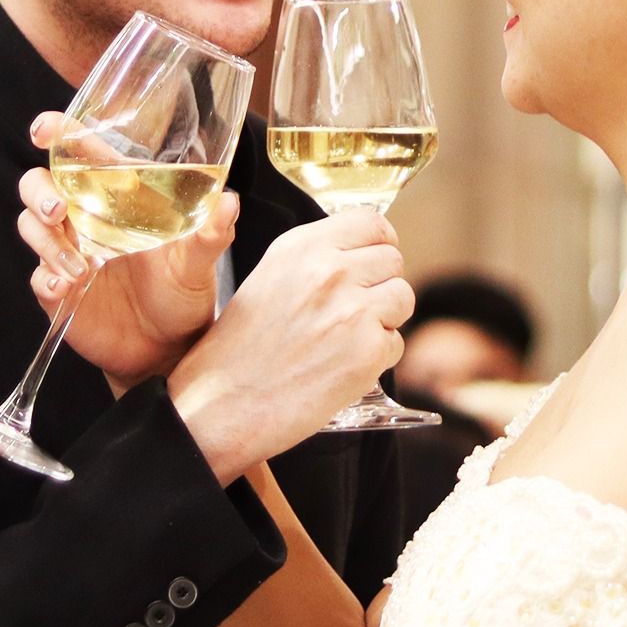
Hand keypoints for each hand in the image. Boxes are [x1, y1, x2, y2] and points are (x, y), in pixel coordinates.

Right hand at [18, 112, 239, 389]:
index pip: (81, 155)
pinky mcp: (58, 290)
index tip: (45, 129)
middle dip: (40, 191)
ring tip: (79, 268)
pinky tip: (67, 287)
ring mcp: (69, 253)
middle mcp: (87, 218)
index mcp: (118, 197)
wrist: (168, 348)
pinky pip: (37, 276)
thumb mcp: (200, 262)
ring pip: (31, 227)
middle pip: (40, 185)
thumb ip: (211, 233)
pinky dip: (46, 278)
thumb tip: (229, 202)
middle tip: (58, 210)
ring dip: (46, 240)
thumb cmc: (183, 292)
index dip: (59, 135)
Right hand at [169, 211, 413, 482]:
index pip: (371, 222)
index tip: (375, 260)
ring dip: (385, 320)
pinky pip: (396, 343)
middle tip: (351, 312)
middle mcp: (330, 270)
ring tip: (345, 340)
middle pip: (393, 260)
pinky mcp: (368, 350)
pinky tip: (340, 367)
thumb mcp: (269, 278)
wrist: (223, 405)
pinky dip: (377, 358)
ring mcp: (353, 309)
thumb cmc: (240, 349)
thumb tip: (363, 252)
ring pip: (403, 298)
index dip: (379, 242)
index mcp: (302, 247)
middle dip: (380, 285)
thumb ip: (316, 258)